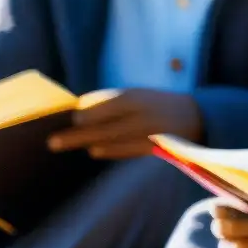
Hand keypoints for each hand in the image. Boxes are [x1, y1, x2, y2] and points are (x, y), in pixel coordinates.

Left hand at [46, 88, 202, 159]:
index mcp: (136, 96)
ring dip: (88, 141)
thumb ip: (110, 103)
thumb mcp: (137, 96)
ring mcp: (148, 131)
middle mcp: (141, 113)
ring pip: (113, 138)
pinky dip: (111, 150)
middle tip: (53, 141)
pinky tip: (94, 151)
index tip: (70, 117)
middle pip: (104, 124)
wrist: (194, 117)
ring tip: (64, 144)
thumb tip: (78, 109)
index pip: (107, 103)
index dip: (87, 112)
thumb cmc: (155, 104)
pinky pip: (128, 149)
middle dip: (77, 133)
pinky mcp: (154, 148)